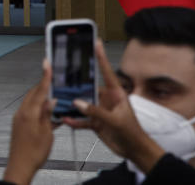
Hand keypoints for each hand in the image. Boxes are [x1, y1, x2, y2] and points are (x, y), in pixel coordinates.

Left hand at [2, 58, 57, 184]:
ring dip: (41, 98)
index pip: (39, 90)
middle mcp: (21, 112)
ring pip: (31, 102)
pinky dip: (38, 108)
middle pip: (34, 94)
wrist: (20, 166)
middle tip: (54, 79)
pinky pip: (29, 111)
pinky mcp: (19, 124)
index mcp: (29, 113)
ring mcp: (19, 118)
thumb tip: (51, 100)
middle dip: (44, 86)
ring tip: (54, 97)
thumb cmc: (34, 153)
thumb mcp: (47, 133)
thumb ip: (48, 115)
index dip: (45, 76)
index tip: (46, 63)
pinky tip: (48, 113)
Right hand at [64, 40, 163, 173]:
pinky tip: (66, 119)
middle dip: (76, 83)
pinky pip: (82, 118)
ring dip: (72, 104)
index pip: (106, 71)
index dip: (100, 57)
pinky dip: (74, 119)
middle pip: (88, 87)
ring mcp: (100, 111)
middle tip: (64, 75)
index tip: (96, 43)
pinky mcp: (96, 122)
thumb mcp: (115, 121)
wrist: (135, 151)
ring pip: (82, 103)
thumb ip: (96, 112)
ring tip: (60, 100)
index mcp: (116, 94)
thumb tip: (78, 103)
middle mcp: (106, 100)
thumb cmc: (133, 133)